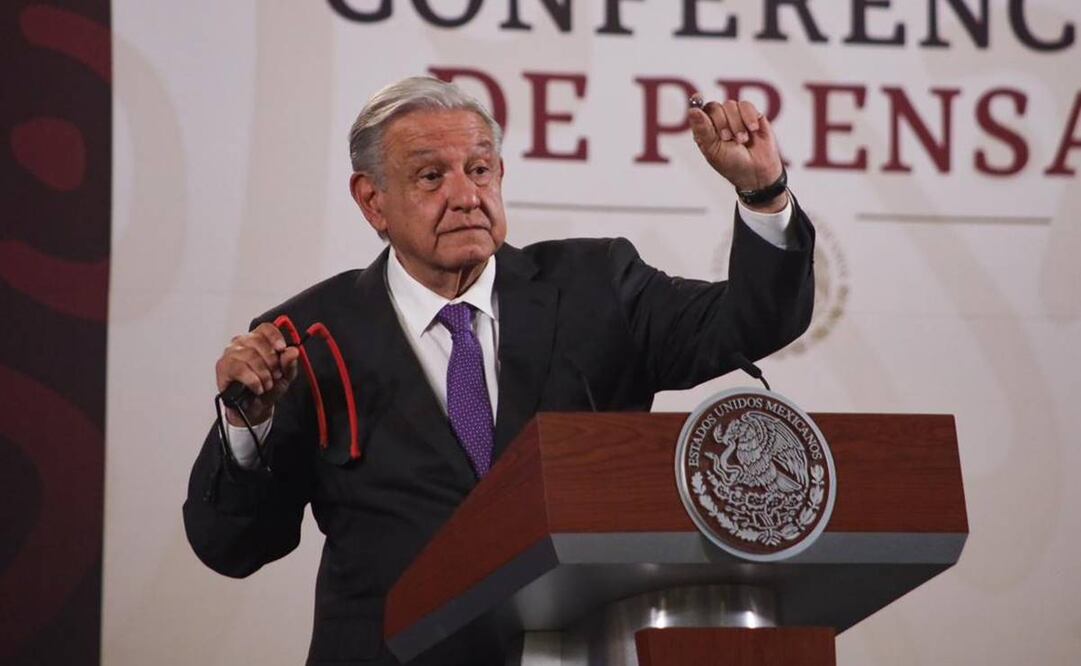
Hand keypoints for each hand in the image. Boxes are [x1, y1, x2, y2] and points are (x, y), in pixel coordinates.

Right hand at [215, 322, 299, 425]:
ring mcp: (230, 353)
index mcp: (257, 340)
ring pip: (250, 356)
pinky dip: (253, 380)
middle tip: (275, 375)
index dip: (274, 337)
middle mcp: (242, 343)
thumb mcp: (285, 376)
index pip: (265, 328)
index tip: (281, 349)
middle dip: (271, 361)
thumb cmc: (267, 388)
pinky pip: (240, 368)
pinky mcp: (223, 366)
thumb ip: (289, 363)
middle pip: (258, 341)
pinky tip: (257, 387)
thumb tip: (293, 351)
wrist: (255, 408)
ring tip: (266, 385)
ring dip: (263, 374)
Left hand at [688, 97, 787, 211]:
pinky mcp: (751, 114)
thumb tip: (692, 110)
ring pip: (730, 105)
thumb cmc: (732, 164)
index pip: (698, 112)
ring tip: (742, 140)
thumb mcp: (714, 150)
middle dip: (722, 124)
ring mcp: (735, 116)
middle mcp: (719, 121)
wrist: (757, 171)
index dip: (700, 109)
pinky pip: (746, 105)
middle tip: (728, 139)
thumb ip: (703, 129)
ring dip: (737, 124)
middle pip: (714, 107)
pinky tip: (753, 130)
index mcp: (705, 130)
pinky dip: (749, 118)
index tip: (705, 109)